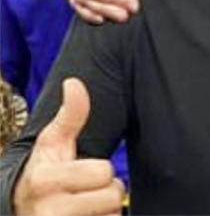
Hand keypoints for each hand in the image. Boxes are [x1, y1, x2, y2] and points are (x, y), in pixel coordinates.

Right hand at [12, 79, 123, 215]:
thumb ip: (70, 116)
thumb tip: (74, 82)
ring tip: (83, 208)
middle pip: (113, 196)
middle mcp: (49, 210)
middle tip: (85, 191)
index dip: (99, 171)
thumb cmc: (43, 174)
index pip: (104, 172)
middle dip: (105, 192)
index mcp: (45, 180)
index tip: (80, 172)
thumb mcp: (52, 144)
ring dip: (105, 212)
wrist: (19, 210)